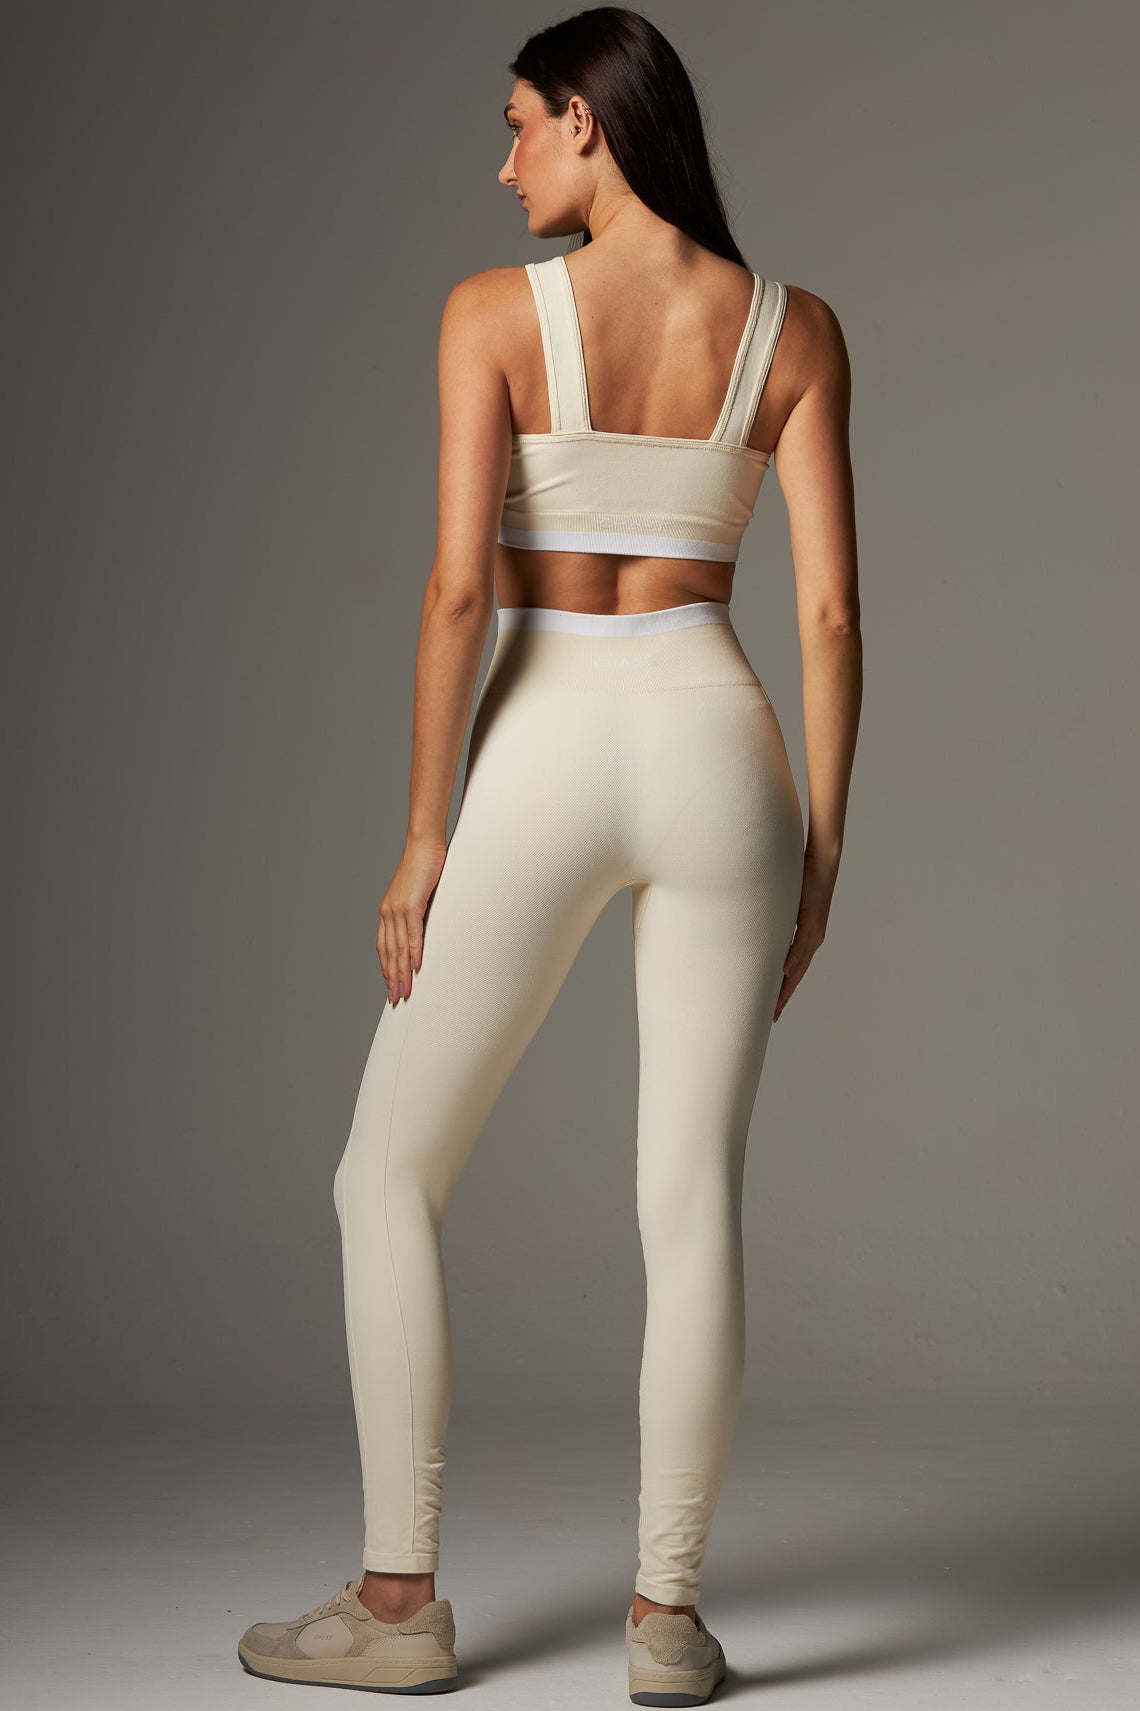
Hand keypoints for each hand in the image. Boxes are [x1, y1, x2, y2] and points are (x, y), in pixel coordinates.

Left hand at [377, 835, 447, 1005]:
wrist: (424, 844)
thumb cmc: (424, 866)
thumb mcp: (418, 895)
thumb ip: (417, 914)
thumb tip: (424, 930)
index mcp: (387, 911)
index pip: (384, 946)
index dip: (386, 968)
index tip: (391, 985)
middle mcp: (388, 911)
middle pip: (389, 952)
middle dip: (393, 977)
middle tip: (396, 998)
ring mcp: (398, 908)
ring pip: (399, 947)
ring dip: (402, 971)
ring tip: (405, 990)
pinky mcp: (412, 903)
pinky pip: (413, 933)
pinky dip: (414, 951)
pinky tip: (416, 966)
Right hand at [773, 844, 837, 1021]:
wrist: (822, 862)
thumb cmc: (802, 879)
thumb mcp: (783, 904)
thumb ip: (774, 917)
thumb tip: (756, 924)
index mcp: (806, 937)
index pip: (794, 969)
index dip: (784, 989)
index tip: (774, 1007)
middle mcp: (813, 939)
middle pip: (797, 975)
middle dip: (785, 996)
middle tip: (774, 1016)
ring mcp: (814, 932)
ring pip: (800, 965)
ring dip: (787, 985)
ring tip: (776, 1004)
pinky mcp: (813, 921)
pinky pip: (800, 945)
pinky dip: (792, 960)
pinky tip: (783, 972)